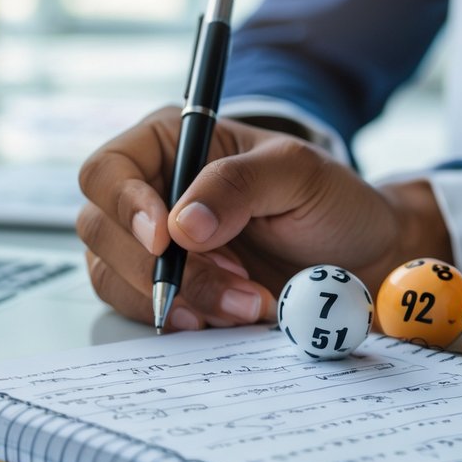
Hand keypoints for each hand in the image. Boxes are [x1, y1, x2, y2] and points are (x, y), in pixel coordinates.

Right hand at [76, 106, 451, 330]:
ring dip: (179, 297)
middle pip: (100, 229)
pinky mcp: (166, 289)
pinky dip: (184, 318)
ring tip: (249, 302)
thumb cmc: (328, 201)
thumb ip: (239, 185)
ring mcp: (152, 246)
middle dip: (162, 266)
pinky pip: (141, 309)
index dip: (124, 205)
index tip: (166, 240)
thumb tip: (182, 224)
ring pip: (114, 276)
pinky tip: (228, 316)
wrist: (361, 257)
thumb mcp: (297, 173)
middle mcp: (149, 191)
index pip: (109, 170)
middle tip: (233, 280)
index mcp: (170, 144)